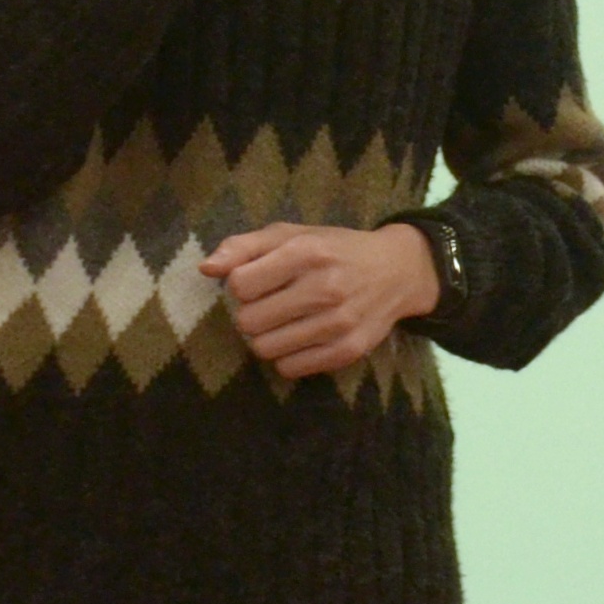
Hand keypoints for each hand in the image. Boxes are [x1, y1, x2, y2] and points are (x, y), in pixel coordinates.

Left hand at [200, 222, 440, 379]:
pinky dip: (287, 356)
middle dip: (252, 314)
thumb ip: (244, 247)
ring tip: (284, 322)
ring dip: (267, 337)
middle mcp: (324, 287)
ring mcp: (338, 323)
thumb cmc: (334, 249)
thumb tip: (206, 269)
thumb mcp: (291, 234)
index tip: (259, 281)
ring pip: (265, 349)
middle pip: (248, 321)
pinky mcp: (347, 351)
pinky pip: (290, 369)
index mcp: (306, 252)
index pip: (240, 285)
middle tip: (270, 304)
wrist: (397, 271)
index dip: (242, 285)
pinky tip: (300, 338)